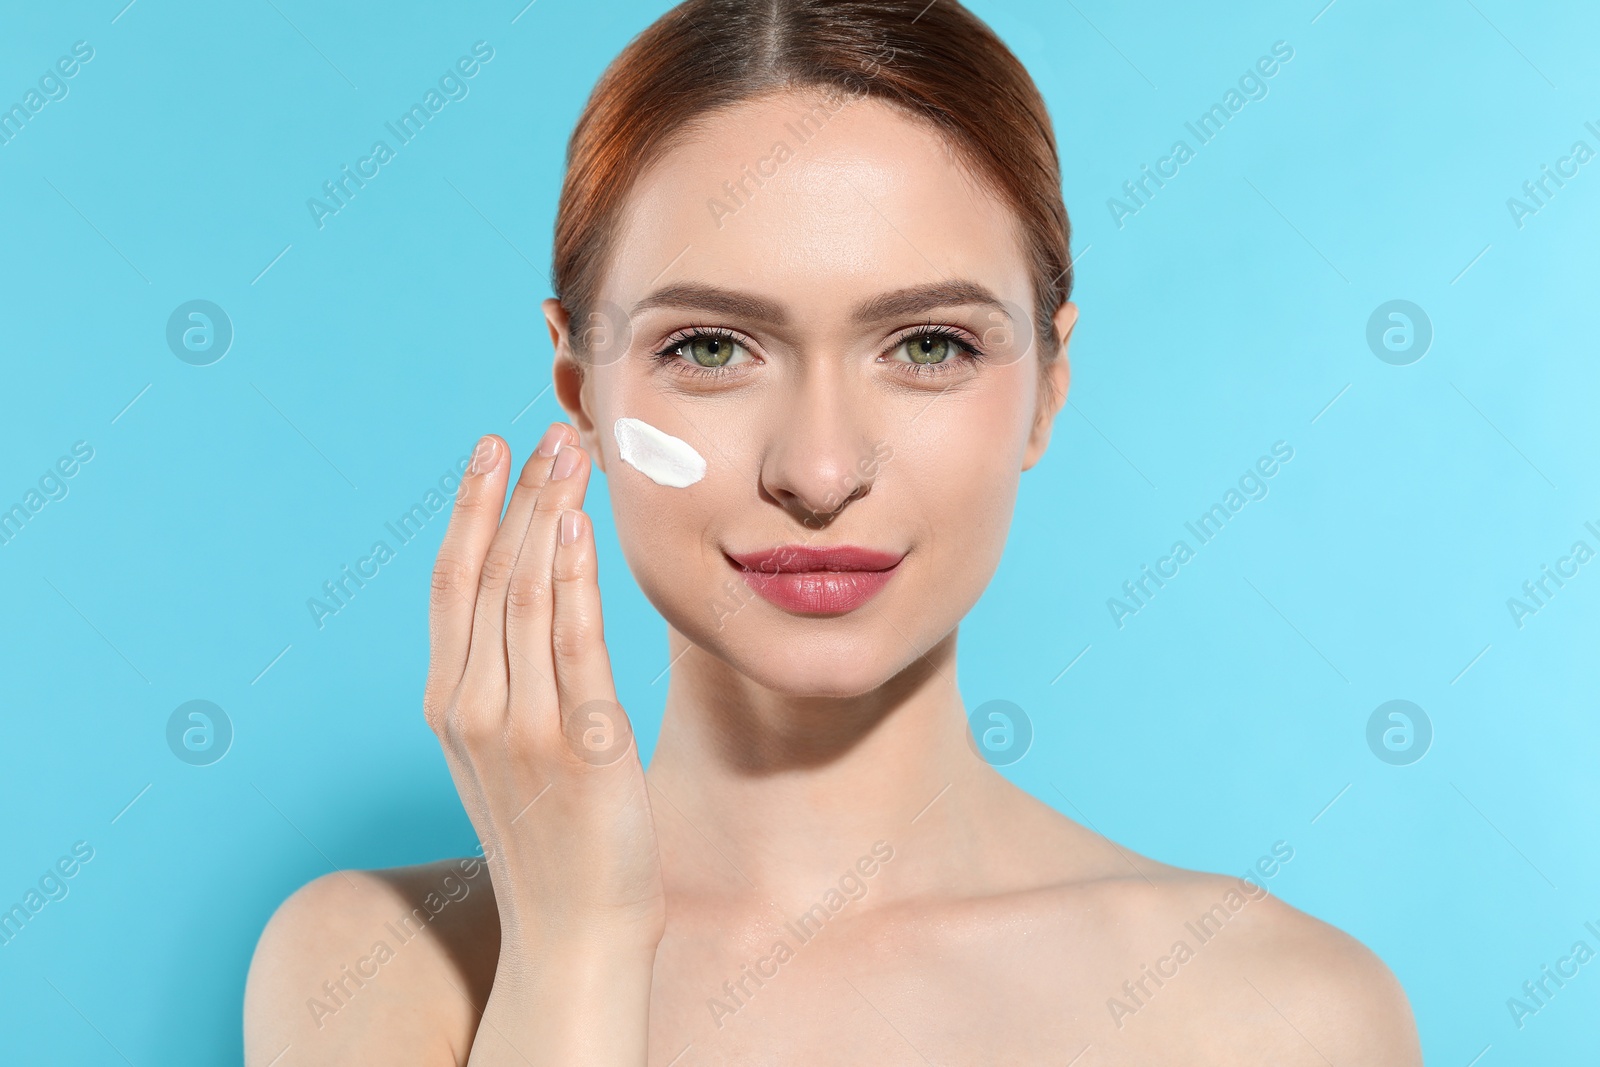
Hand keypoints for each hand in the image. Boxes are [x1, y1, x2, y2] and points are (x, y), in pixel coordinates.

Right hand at [424, 426, 665, 966]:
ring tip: (572, 452)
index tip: (494, 448)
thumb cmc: (554, 836)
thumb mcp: (510, 750)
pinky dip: (571, 580)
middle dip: (519, 491)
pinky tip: (577, 526)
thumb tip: (541, 600)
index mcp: (450, 702)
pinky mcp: (578, 743)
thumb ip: (509, 679)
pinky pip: (570, 644)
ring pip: (525, 593)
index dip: (472, 507)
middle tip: (550, 428)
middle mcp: (471, 706)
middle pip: (488, 573)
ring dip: (548, 513)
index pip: (453, 582)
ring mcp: (519, 725)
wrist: (574, 930)